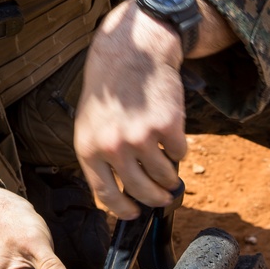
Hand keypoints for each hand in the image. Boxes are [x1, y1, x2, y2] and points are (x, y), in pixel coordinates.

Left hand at [74, 0, 187, 217]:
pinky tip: (170, 132)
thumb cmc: (109, 93)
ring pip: (164, 176)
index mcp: (89, 150)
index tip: (135, 214)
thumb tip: (121, 193)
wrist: (131, 55)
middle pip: (141, 191)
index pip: (106, 196)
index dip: (123, 210)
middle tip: (163, 197)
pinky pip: (180, 153)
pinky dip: (179, 148)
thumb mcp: (90, 126)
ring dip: (170, 175)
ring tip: (167, 163)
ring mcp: (141, 138)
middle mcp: (113, 148)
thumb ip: (101, 158)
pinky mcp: (167, 127)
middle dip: (155, 198)